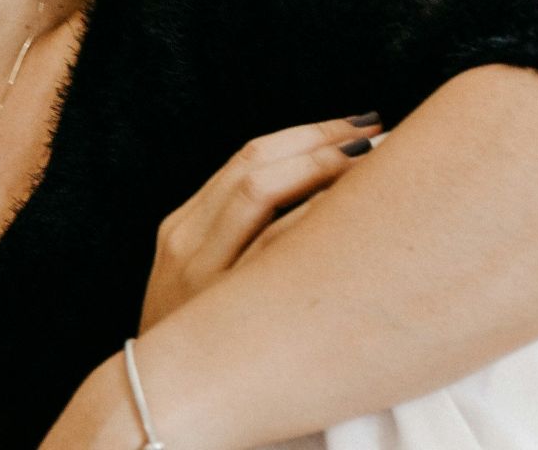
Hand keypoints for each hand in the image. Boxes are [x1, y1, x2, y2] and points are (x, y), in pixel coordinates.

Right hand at [139, 112, 381, 333]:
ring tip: (379, 162)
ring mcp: (198, 271)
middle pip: (257, 162)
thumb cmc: (199, 349)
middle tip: (382, 134)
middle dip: (323, 141)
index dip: (309, 134)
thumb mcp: (201, 285)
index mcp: (183, 227)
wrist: (155, 411)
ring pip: (259, 189)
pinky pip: (268, 243)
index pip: (249, 156)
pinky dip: (310, 214)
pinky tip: (353, 212)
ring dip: (322, 166)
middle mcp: (187, 240)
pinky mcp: (215, 303)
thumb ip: (237, 243)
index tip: (359, 127)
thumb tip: (319, 202)